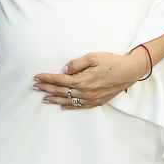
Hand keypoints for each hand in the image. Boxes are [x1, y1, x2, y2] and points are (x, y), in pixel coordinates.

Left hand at [33, 49, 150, 109]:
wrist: (129, 71)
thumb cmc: (111, 62)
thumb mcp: (93, 57)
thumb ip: (76, 63)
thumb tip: (63, 71)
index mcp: (82, 80)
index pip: (59, 80)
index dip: (46, 78)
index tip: (36, 77)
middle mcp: (85, 92)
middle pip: (61, 91)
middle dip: (46, 88)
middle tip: (35, 87)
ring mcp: (91, 99)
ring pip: (68, 101)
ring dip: (55, 99)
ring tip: (44, 98)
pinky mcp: (97, 102)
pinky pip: (79, 107)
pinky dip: (69, 106)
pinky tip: (62, 106)